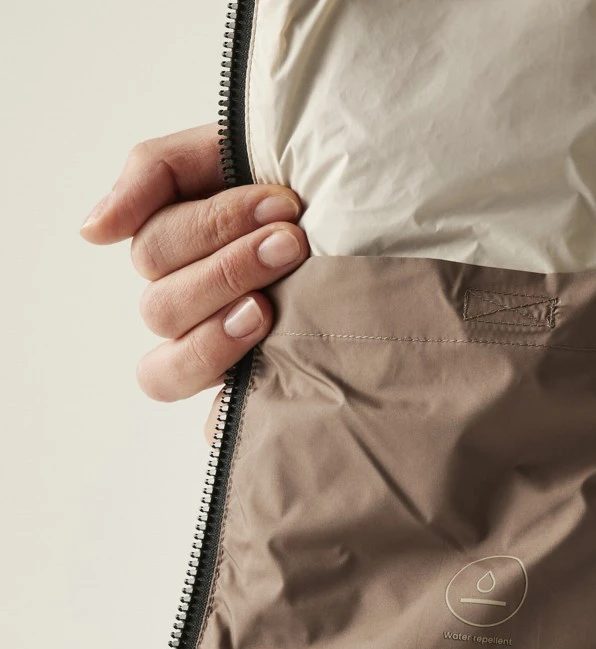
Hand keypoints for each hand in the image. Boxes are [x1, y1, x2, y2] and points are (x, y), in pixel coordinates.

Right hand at [81, 123, 307, 405]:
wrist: (381, 233)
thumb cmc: (306, 195)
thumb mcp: (233, 155)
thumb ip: (157, 173)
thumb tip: (92, 231)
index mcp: (177, 254)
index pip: (155, 250)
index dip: (213, 228)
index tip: (284, 206)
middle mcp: (188, 311)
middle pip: (162, 307)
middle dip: (228, 269)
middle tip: (292, 245)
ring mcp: (215, 359)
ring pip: (167, 368)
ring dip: (216, 334)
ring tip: (269, 309)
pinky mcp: (250, 399)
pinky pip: (212, 423)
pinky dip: (223, 414)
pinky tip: (262, 388)